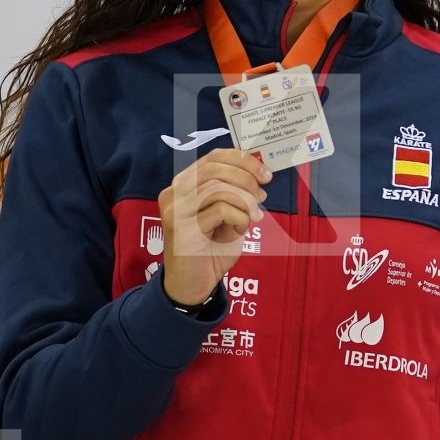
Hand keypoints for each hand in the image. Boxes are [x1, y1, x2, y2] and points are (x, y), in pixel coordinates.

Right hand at [158, 148, 269, 305]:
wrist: (195, 283)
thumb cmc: (211, 248)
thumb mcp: (227, 214)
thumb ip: (235, 193)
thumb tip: (259, 173)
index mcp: (184, 184)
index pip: (213, 157)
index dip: (242, 160)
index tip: (265, 174)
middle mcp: (174, 193)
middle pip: (214, 168)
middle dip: (246, 178)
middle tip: (262, 194)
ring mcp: (174, 209)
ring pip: (217, 187)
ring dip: (244, 200)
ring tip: (254, 215)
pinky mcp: (180, 228)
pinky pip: (220, 210)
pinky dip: (239, 217)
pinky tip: (240, 229)